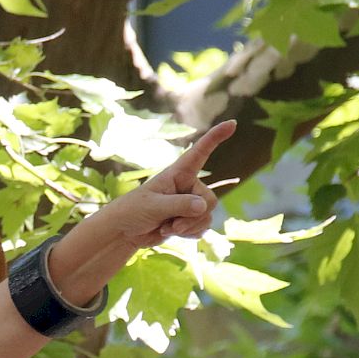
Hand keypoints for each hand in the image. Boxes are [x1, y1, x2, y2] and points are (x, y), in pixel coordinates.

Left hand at [108, 120, 231, 248]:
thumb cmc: (134, 211)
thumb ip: (179, 205)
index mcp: (178, 173)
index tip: (233, 123)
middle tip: (172, 222)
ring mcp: (190, 203)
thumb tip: (204, 206)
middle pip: (210, 200)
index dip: (216, 137)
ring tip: (167, 226)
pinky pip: (202, 228)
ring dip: (188, 227)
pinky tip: (172, 232)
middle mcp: (188, 186)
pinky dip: (189, 234)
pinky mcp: (189, 219)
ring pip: (207, 217)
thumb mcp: (154, 206)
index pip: (200, 152)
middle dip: (193, 216)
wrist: (125, 232)